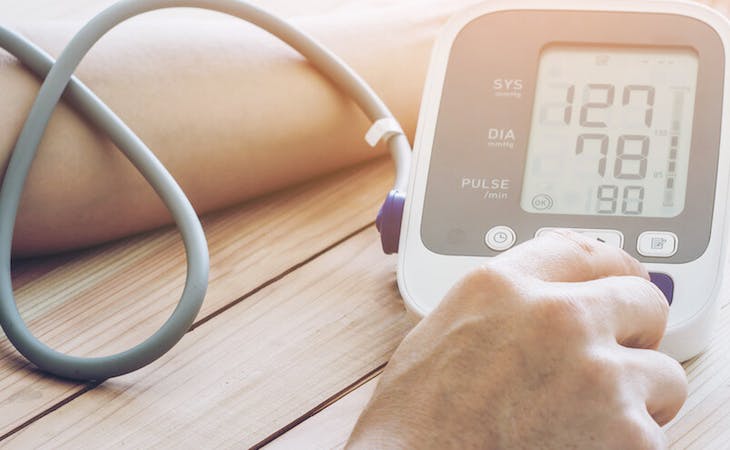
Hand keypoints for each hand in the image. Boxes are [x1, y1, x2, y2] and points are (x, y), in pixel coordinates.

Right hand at [347, 230, 686, 448]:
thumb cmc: (414, 426)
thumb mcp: (440, 336)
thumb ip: (500, 307)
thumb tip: (538, 304)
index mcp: (501, 288)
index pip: (583, 251)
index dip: (613, 267)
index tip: (623, 280)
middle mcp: (555, 318)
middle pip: (641, 299)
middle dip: (635, 331)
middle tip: (618, 356)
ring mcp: (596, 374)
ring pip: (662, 374)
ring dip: (637, 397)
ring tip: (590, 420)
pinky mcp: (627, 433)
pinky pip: (655, 433)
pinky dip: (628, 446)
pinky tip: (580, 447)